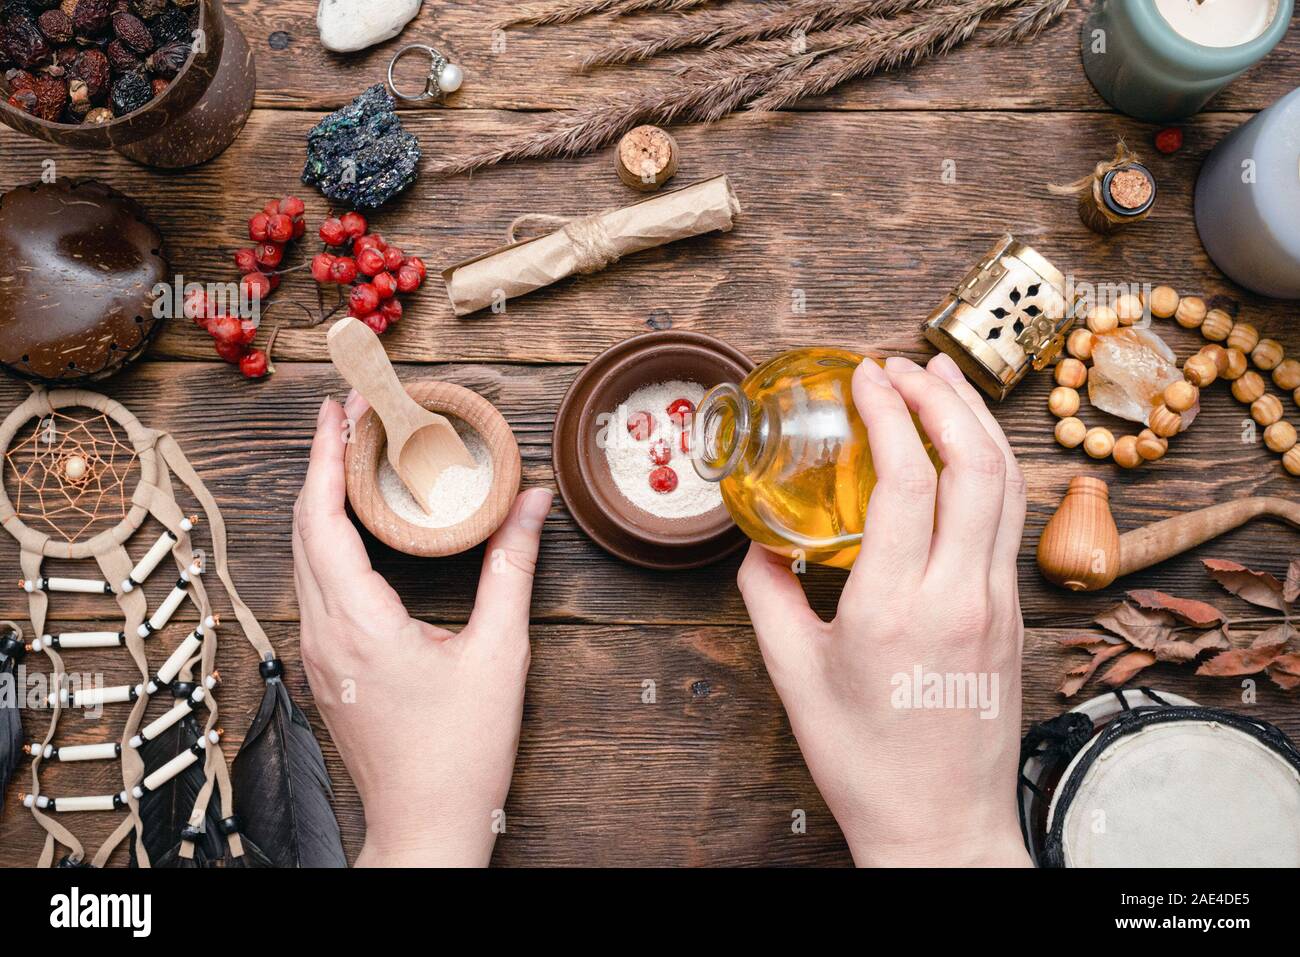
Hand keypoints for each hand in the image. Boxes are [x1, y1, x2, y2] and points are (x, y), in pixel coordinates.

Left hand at [293, 394, 552, 866]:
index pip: (323, 517)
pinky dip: (328, 540)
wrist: (426, 825)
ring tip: (352, 457)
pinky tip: (357, 526)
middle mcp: (324, 632)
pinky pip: (315, 586)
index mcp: (359, 622)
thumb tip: (531, 503)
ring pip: (303, 557)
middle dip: (322, 464)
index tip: (342, 408)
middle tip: (350, 416)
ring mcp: (319, 653)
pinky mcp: (328, 667)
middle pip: (303, 528)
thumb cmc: (462, 752)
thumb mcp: (500, 653)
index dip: (328, 456)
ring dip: (322, 501)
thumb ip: (512, 568)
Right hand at [737, 353, 1030, 866]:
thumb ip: (767, 596)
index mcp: (894, 609)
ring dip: (976, 422)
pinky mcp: (1016, 618)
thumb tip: (757, 541)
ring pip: (1008, 486)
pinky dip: (990, 468)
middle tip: (907, 365)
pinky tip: (964, 453)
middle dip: (943, 398)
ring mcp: (999, 606)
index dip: (888, 413)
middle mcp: (960, 597)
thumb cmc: (864, 761)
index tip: (865, 376)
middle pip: (976, 465)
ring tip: (943, 382)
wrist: (940, 827)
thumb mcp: (794, 676)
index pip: (906, 480)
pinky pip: (1010, 521)